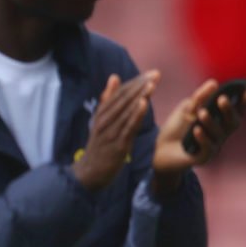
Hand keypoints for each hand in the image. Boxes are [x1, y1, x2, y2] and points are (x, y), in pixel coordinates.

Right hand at [72, 72, 156, 191]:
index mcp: (102, 114)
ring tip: (152, 84)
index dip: (136, 83)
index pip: (120, 94)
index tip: (151, 73)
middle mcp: (104, 121)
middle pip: (124, 100)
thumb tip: (114, 77)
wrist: (89, 173)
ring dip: (140, 97)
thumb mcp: (101, 121)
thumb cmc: (98, 146)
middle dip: (140, 86)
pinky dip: (135, 115)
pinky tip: (143, 104)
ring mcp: (110, 132)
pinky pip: (127, 127)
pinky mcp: (117, 145)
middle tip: (156, 74)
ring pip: (126, 111)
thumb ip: (108, 100)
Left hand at [152, 79, 245, 181]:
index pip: (236, 112)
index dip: (243, 103)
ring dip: (210, 122)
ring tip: (201, 112)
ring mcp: (213, 146)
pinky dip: (203, 138)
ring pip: (218, 135)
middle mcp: (221, 135)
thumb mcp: (186, 110)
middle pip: (232, 123)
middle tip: (222, 99)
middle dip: (228, 110)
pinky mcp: (202, 158)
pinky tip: (196, 130)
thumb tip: (214, 83)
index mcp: (220, 122)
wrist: (159, 151)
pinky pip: (206, 149)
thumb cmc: (177, 129)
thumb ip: (199, 98)